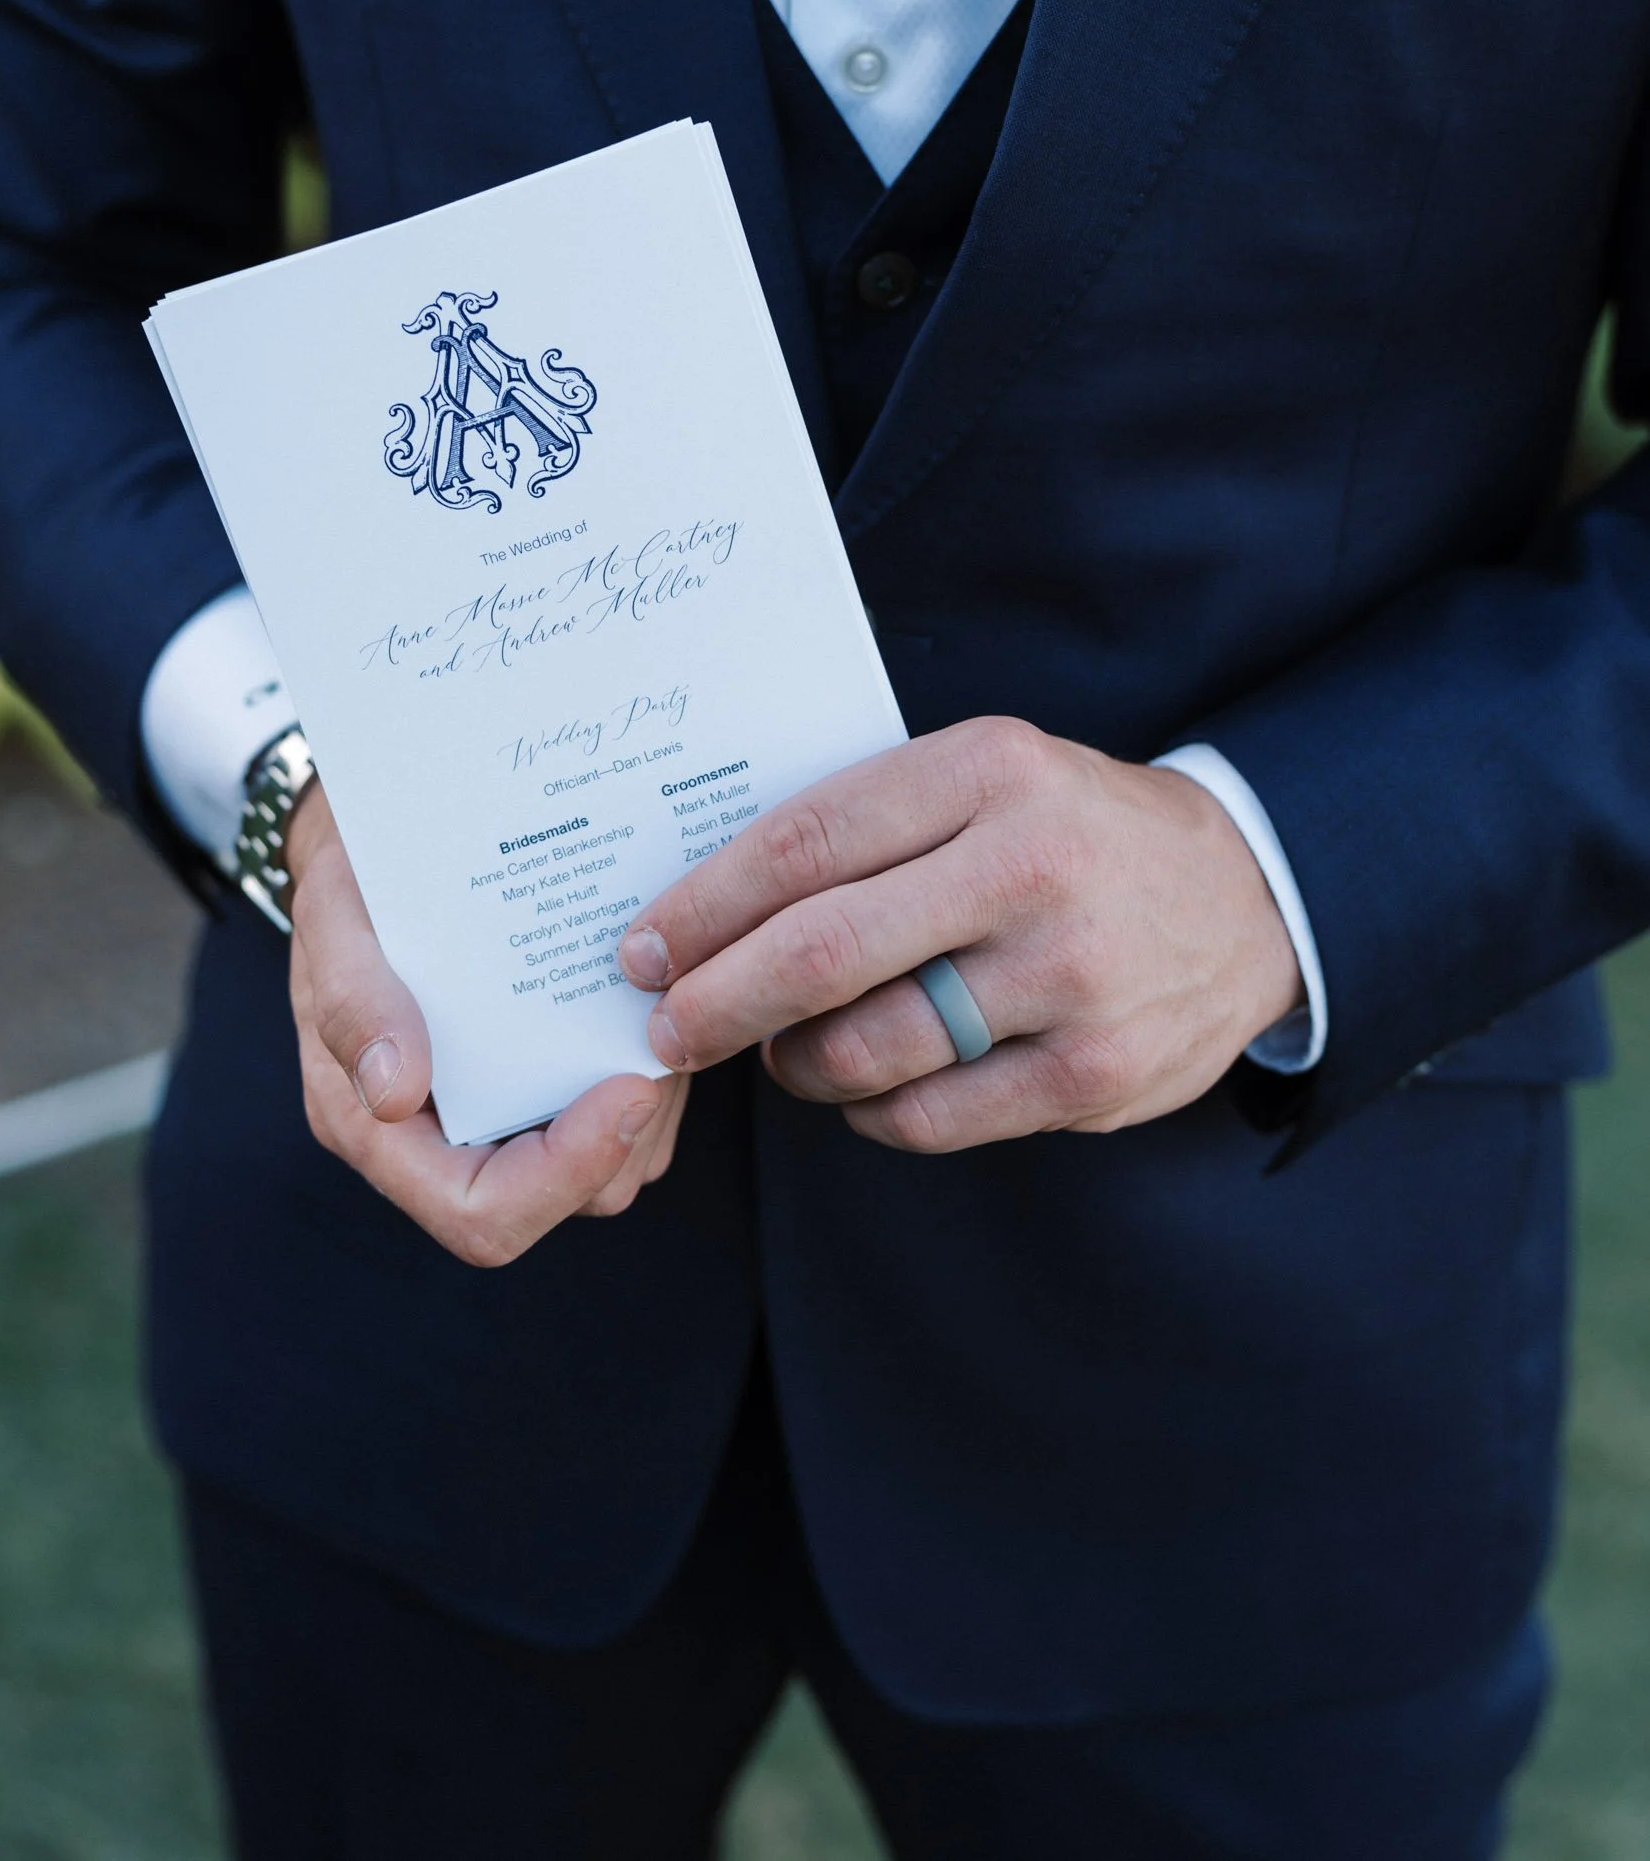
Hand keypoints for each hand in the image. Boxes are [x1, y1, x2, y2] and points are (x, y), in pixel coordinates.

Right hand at [285, 786, 686, 1263]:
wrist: (380, 831)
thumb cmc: (351, 875)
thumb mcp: (335, 913)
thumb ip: (354, 999)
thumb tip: (392, 1095)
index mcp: (373, 1126)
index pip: (480, 1214)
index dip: (563, 1175)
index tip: (627, 1090)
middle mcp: (438, 1139)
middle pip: (559, 1201)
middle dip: (623, 1141)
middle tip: (658, 1050)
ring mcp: (497, 1114)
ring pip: (609, 1165)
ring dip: (650, 1104)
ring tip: (660, 1011)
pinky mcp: (544, 1079)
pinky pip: (621, 1111)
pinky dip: (648, 1065)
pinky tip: (652, 997)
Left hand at [615, 719, 1301, 1153]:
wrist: (1246, 896)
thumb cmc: (1071, 833)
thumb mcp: (986, 777)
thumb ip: (868, 825)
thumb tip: (708, 912)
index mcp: (988, 770)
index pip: (804, 844)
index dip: (703, 907)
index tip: (642, 947)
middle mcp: (1030, 866)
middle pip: (820, 953)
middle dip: (715, 1001)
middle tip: (665, 1028)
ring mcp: (1070, 976)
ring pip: (868, 1048)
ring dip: (795, 1064)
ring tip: (785, 1051)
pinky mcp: (1095, 1072)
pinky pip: (928, 1117)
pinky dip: (871, 1111)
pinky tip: (868, 1086)